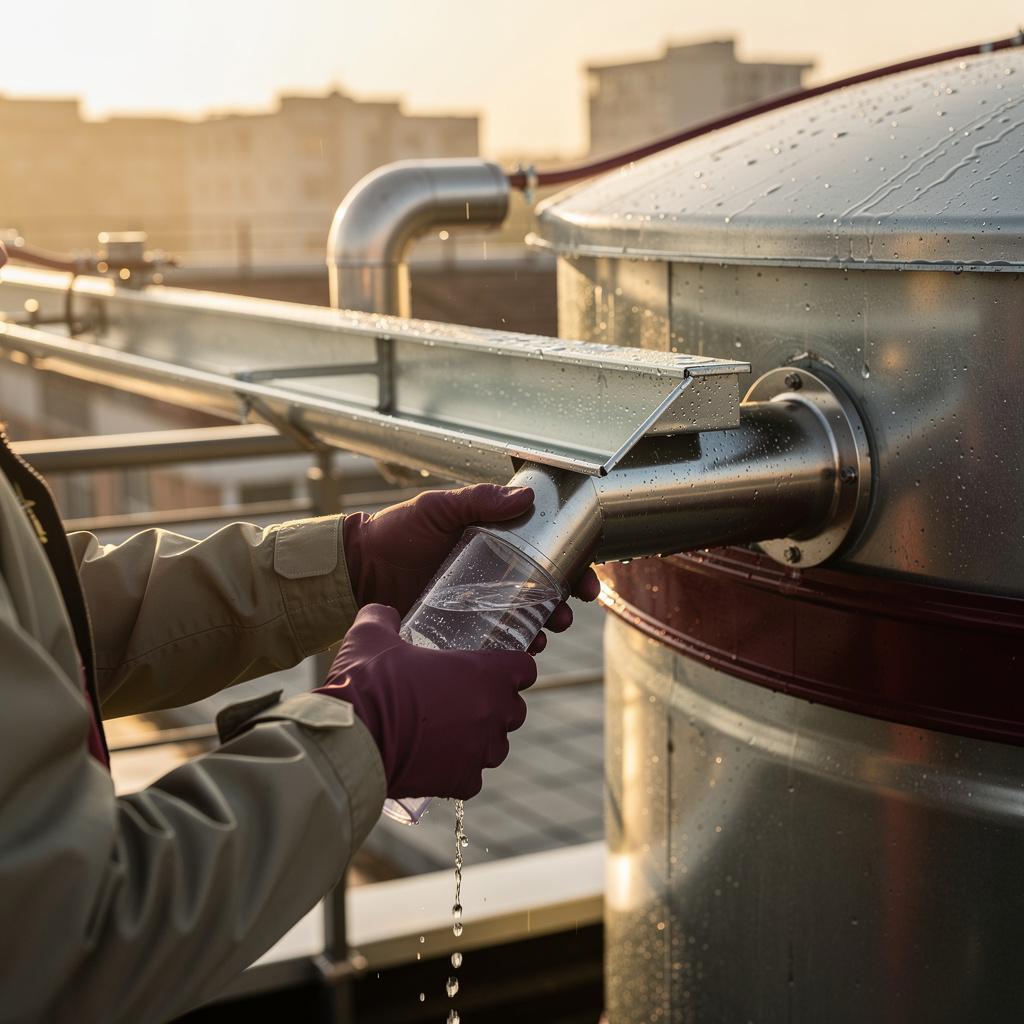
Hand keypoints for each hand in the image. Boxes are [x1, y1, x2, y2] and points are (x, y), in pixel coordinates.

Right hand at [315, 604, 536, 799]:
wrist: (352, 740)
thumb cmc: (369, 682)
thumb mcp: (372, 636)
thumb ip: (383, 618)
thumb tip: (383, 613)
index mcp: (485, 672)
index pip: (525, 668)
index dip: (512, 667)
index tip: (494, 669)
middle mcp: (492, 712)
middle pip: (515, 708)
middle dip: (496, 705)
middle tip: (463, 699)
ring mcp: (481, 750)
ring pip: (497, 745)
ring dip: (480, 738)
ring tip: (448, 731)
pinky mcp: (463, 780)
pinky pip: (473, 776)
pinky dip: (459, 769)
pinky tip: (434, 759)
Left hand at [342, 484, 601, 648]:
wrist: (357, 570)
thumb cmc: (396, 533)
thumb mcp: (437, 508)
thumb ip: (477, 501)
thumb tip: (524, 498)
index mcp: (496, 543)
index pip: (547, 555)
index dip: (575, 569)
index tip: (588, 582)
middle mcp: (494, 576)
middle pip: (544, 593)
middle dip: (565, 605)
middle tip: (566, 614)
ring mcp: (479, 606)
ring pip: (525, 621)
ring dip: (544, 629)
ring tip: (545, 634)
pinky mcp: (461, 633)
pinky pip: (496, 644)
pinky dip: (513, 649)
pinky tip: (519, 650)